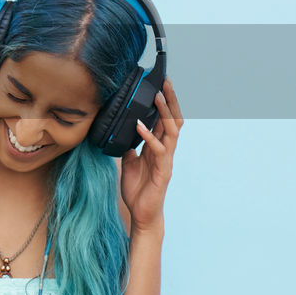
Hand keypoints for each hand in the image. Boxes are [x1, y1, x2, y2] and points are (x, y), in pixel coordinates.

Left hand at [120, 77, 182, 232]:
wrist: (142, 213)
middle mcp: (165, 150)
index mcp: (157, 147)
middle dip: (170, 100)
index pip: (164, 120)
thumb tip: (122, 131)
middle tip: (164, 82)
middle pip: (173, 120)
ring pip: (171, 131)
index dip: (163, 103)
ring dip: (163, 113)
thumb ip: (129, 147)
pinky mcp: (163, 171)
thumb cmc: (138, 189)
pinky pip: (159, 150)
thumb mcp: (128, 163)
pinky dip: (149, 136)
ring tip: (156, 96)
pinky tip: (140, 126)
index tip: (159, 85)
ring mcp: (166, 160)